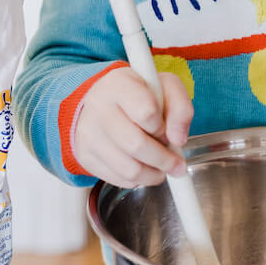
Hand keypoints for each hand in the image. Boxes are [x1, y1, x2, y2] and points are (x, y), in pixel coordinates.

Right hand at [73, 67, 193, 187]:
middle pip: (137, 145)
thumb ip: (180, 107)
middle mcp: (98, 107)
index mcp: (118, 84)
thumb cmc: (138, 94)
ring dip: (153, 174)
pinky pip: (117, 179)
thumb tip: (178, 139)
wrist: (102, 100)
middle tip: (176, 163)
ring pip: (128, 169)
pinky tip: (143, 168)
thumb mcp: (164, 87)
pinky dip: (137, 180)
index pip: (147, 112)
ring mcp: (88, 133)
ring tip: (161, 168)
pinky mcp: (85, 155)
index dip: (162, 126)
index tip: (166, 129)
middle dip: (164, 159)